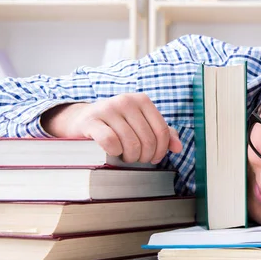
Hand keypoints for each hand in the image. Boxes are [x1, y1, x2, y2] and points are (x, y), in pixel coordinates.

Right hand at [41, 93, 182, 163]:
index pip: (162, 130)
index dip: (161, 150)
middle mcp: (126, 101)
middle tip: (137, 159)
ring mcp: (108, 109)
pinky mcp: (91, 120)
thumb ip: (162, 133)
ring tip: (125, 157)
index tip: (154, 158)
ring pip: (131, 142)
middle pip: (148, 139)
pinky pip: (110, 141)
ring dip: (130, 157)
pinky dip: (114, 151)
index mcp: (142, 100)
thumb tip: (178, 148)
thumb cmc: (116, 125)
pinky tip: (113, 152)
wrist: (81, 120)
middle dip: (145, 156)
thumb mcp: (140, 125)